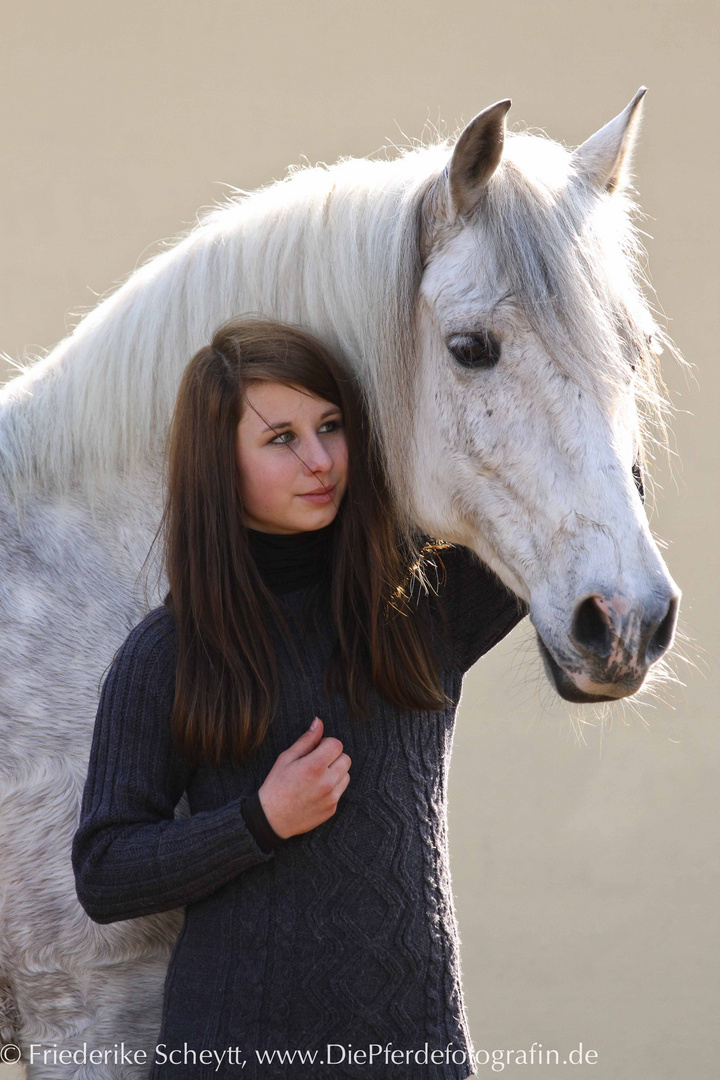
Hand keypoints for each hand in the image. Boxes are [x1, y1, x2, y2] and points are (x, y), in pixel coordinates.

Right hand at [257, 718, 350, 838]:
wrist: (272, 819)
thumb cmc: (276, 785)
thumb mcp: (287, 758)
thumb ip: (306, 740)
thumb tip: (318, 722)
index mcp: (315, 766)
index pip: (337, 744)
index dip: (326, 744)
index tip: (316, 749)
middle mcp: (327, 782)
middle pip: (345, 759)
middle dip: (333, 757)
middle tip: (316, 763)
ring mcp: (331, 797)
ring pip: (346, 775)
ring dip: (335, 772)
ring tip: (317, 777)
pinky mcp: (332, 808)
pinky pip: (340, 791)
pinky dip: (332, 788)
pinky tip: (315, 791)